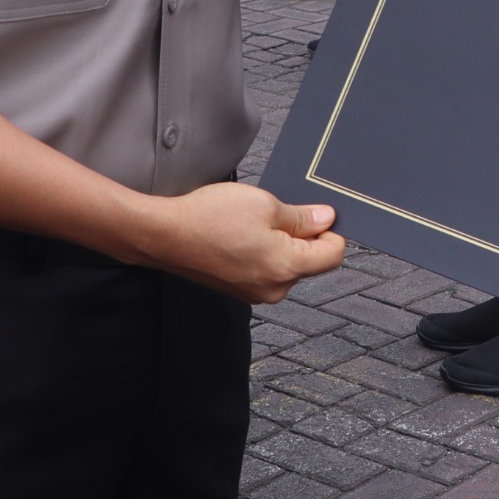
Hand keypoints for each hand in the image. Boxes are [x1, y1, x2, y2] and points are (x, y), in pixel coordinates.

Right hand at [135, 180, 344, 303]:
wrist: (164, 235)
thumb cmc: (210, 217)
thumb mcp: (265, 204)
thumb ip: (302, 217)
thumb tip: (327, 219)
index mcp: (286, 268)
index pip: (333, 254)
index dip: (331, 230)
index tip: (317, 212)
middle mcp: (275, 288)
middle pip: (311, 261)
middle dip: (303, 236)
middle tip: (276, 211)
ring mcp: (255, 293)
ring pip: (287, 265)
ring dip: (280, 242)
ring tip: (252, 222)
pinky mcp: (240, 290)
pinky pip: (266, 270)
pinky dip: (263, 251)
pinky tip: (241, 234)